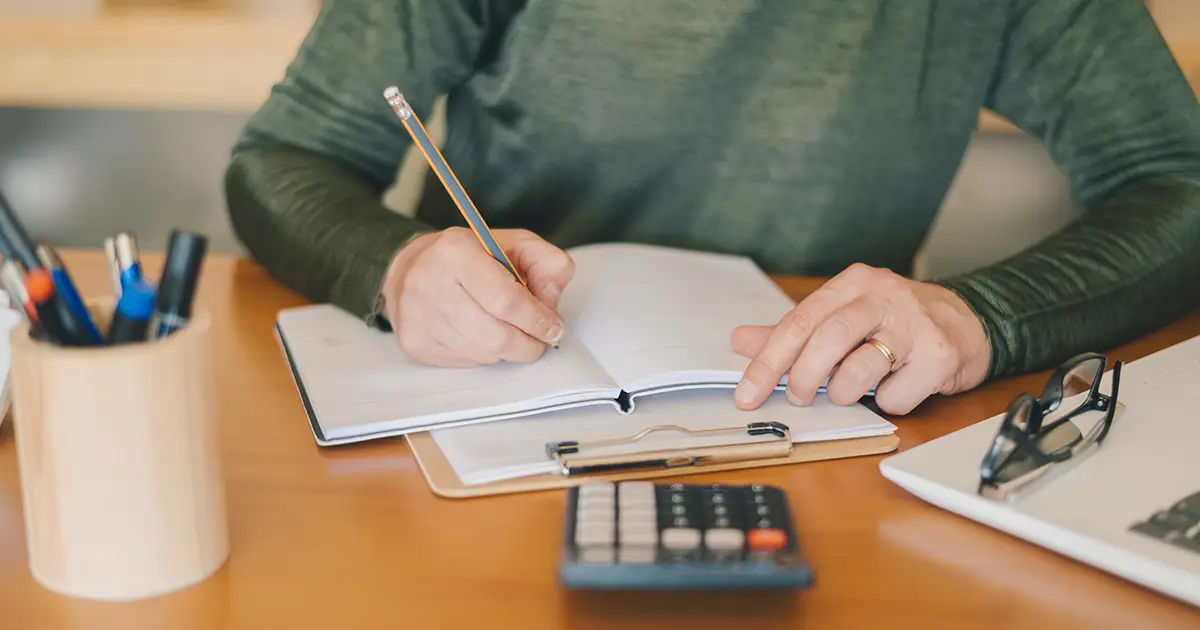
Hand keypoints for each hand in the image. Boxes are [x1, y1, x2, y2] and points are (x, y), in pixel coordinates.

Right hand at [382, 227, 573, 366]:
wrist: (412, 268)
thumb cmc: (469, 257)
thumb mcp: (514, 244)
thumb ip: (546, 263)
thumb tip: (551, 302)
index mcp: (456, 252)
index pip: (505, 300)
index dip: (536, 320)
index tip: (553, 329)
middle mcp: (429, 283)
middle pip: (495, 335)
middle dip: (527, 344)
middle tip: (539, 341)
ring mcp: (417, 315)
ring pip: (482, 353)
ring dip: (507, 350)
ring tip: (511, 333)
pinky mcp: (414, 341)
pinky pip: (465, 362)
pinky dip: (484, 354)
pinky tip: (482, 335)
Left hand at [730, 263, 990, 414]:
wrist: (969, 322)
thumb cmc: (896, 322)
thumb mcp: (844, 317)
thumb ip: (793, 332)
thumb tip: (740, 341)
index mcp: (852, 284)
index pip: (798, 322)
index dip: (767, 362)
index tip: (746, 395)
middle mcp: (883, 296)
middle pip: (828, 339)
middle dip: (803, 378)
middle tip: (796, 398)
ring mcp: (915, 324)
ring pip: (860, 370)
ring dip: (844, 393)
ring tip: (850, 390)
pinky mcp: (940, 355)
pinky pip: (896, 395)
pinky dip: (887, 403)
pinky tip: (896, 387)